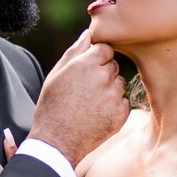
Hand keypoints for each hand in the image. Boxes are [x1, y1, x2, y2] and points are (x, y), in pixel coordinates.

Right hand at [27, 28, 129, 165]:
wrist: (56, 142)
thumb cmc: (52, 107)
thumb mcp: (55, 75)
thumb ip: (74, 51)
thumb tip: (88, 33)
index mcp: (85, 64)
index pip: (106, 48)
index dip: (96, 60)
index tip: (85, 73)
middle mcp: (103, 77)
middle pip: (114, 66)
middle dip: (103, 74)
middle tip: (84, 91)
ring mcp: (114, 96)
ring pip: (119, 84)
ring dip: (109, 91)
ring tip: (89, 105)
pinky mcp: (121, 114)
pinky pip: (123, 102)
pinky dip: (114, 108)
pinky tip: (96, 115)